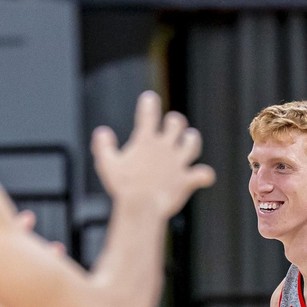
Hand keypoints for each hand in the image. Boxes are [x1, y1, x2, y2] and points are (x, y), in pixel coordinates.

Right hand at [91, 91, 214, 217]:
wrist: (141, 207)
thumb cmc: (122, 186)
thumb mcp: (106, 164)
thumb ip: (103, 145)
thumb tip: (102, 132)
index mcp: (145, 140)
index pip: (149, 112)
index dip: (149, 102)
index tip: (149, 99)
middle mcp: (165, 147)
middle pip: (177, 123)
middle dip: (174, 123)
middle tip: (171, 127)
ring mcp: (178, 163)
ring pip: (193, 142)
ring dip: (191, 140)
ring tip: (188, 142)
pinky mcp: (187, 180)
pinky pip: (204, 174)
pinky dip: (204, 175)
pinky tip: (203, 177)